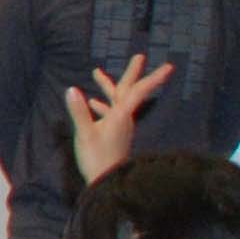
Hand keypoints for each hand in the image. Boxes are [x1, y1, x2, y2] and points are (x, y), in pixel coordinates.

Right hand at [62, 54, 176, 187]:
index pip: (138, 92)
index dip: (151, 78)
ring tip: (96, 73)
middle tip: (140, 56)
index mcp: (120, 116)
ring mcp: (119, 126)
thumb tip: (71, 90)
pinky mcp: (114, 133)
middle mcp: (123, 118)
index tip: (168, 67)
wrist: (107, 182)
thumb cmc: (97, 159)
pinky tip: (92, 102)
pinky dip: (101, 104)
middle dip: (134, 74)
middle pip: (129, 91)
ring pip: (117, 101)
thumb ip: (78, 112)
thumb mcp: (85, 135)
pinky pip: (109, 112)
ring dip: (108, 87)